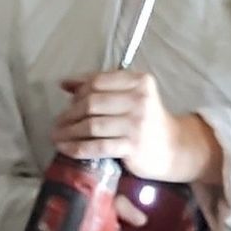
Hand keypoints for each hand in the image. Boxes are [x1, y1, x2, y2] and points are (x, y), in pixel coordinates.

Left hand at [52, 72, 221, 184]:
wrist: (174, 148)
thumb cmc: (147, 120)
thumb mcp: (131, 96)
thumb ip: (102, 87)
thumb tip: (65, 83)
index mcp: (139, 81)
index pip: (98, 81)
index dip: (78, 91)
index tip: (67, 101)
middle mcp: (140, 99)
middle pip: (92, 102)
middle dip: (70, 113)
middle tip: (58, 122)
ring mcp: (137, 123)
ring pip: (92, 124)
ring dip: (69, 131)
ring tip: (57, 135)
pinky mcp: (133, 146)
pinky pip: (98, 146)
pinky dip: (77, 147)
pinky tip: (66, 148)